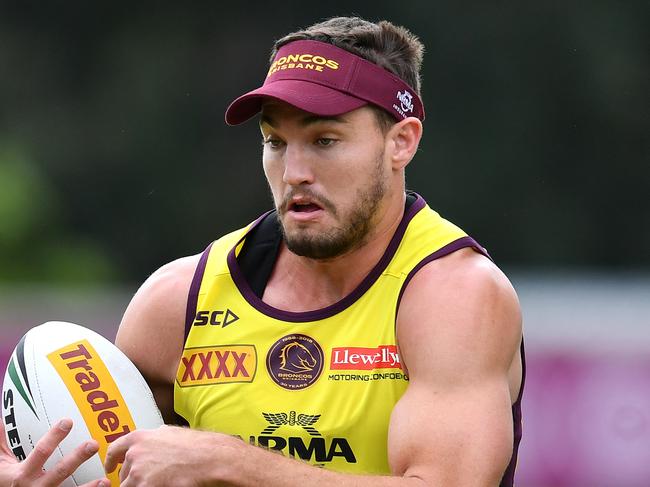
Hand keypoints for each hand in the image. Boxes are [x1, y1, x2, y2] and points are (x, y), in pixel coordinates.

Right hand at [0, 417, 108, 486]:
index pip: (41, 452)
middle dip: (77, 458)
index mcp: (23, 474)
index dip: (54, 437)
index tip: (67, 421)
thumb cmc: (5, 481)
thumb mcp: (1, 463)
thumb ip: (2, 442)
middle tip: (94, 444)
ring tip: (105, 479)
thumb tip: (2, 418)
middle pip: (60, 471)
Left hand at [105, 425, 241, 485]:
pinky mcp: (144, 486)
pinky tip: (160, 485)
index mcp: (139, 437)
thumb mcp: (170, 432)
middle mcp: (135, 453)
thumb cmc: (194, 445)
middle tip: (146, 479)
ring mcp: (138, 471)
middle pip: (123, 472)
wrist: (206, 457)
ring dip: (138, 486)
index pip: (114, 450)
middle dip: (132, 476)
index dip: (110, 460)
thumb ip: (155, 435)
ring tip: (156, 482)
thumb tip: (153, 436)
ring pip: (128, 485)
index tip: (110, 467)